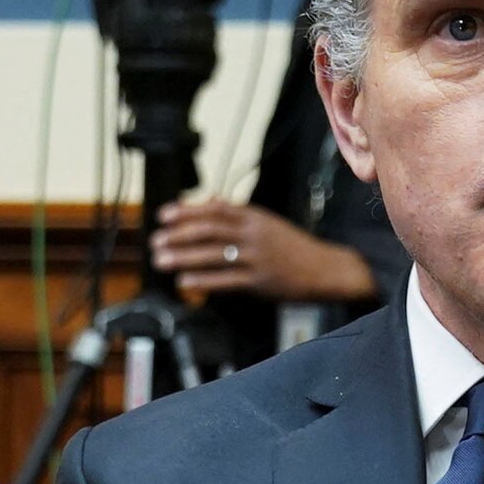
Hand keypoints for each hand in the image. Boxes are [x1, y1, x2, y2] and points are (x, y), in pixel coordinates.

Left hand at [151, 199, 377, 302]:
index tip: (163, 215)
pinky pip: (226, 280)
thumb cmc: (295, 247)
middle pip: (209, 230)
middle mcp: (254, 234)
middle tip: (156, 241)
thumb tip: (212, 201)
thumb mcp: (268, 223)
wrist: (327, 269)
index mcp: (254, 217)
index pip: (214, 210)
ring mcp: (257, 258)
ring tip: (161, 260)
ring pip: (214, 254)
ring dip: (184, 257)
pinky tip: (185, 282)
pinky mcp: (260, 281)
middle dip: (179, 235)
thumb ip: (238, 214)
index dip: (186, 211)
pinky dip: (203, 280)